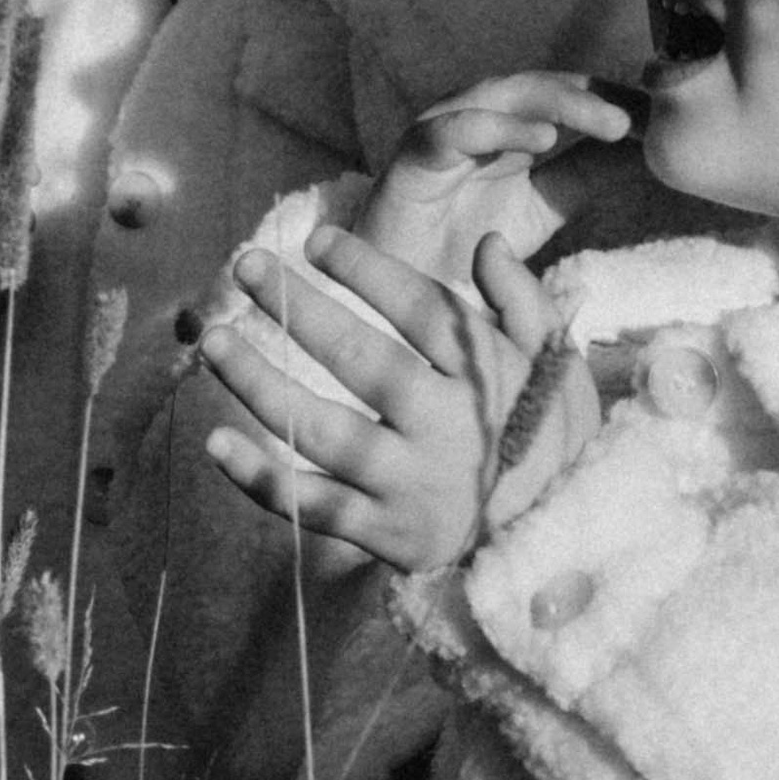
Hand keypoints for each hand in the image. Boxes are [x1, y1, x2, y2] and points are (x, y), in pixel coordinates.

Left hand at [197, 222, 586, 573]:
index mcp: (484, 378)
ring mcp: (410, 486)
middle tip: (247, 267)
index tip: (316, 240)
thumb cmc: (550, 436)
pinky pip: (313, 506)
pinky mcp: (386, 534)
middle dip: (299, 309)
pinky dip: (260, 478)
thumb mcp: (556, 362)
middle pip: (362, 361)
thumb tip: (486, 241)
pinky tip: (216, 440)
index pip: (420, 310)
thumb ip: (524, 299)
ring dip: (261, 385)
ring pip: (324, 432)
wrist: (566, 539)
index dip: (367, 269)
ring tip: (212, 343)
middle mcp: (445, 430)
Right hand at [363, 73, 637, 273]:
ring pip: (504, 96)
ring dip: (559, 103)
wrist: (406, 291)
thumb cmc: (470, 245)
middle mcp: (480, 115)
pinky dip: (494, 128)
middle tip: (645, 118)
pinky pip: (452, 130)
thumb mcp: (547, 205)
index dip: (618, 101)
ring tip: (608, 122)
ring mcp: (443, 128)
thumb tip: (653, 145)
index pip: (571, 95)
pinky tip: (538, 139)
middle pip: (543, 87)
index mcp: (513, 123)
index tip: (671, 119)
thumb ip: (590, 172)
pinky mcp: (411, 155)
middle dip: (596, 98)